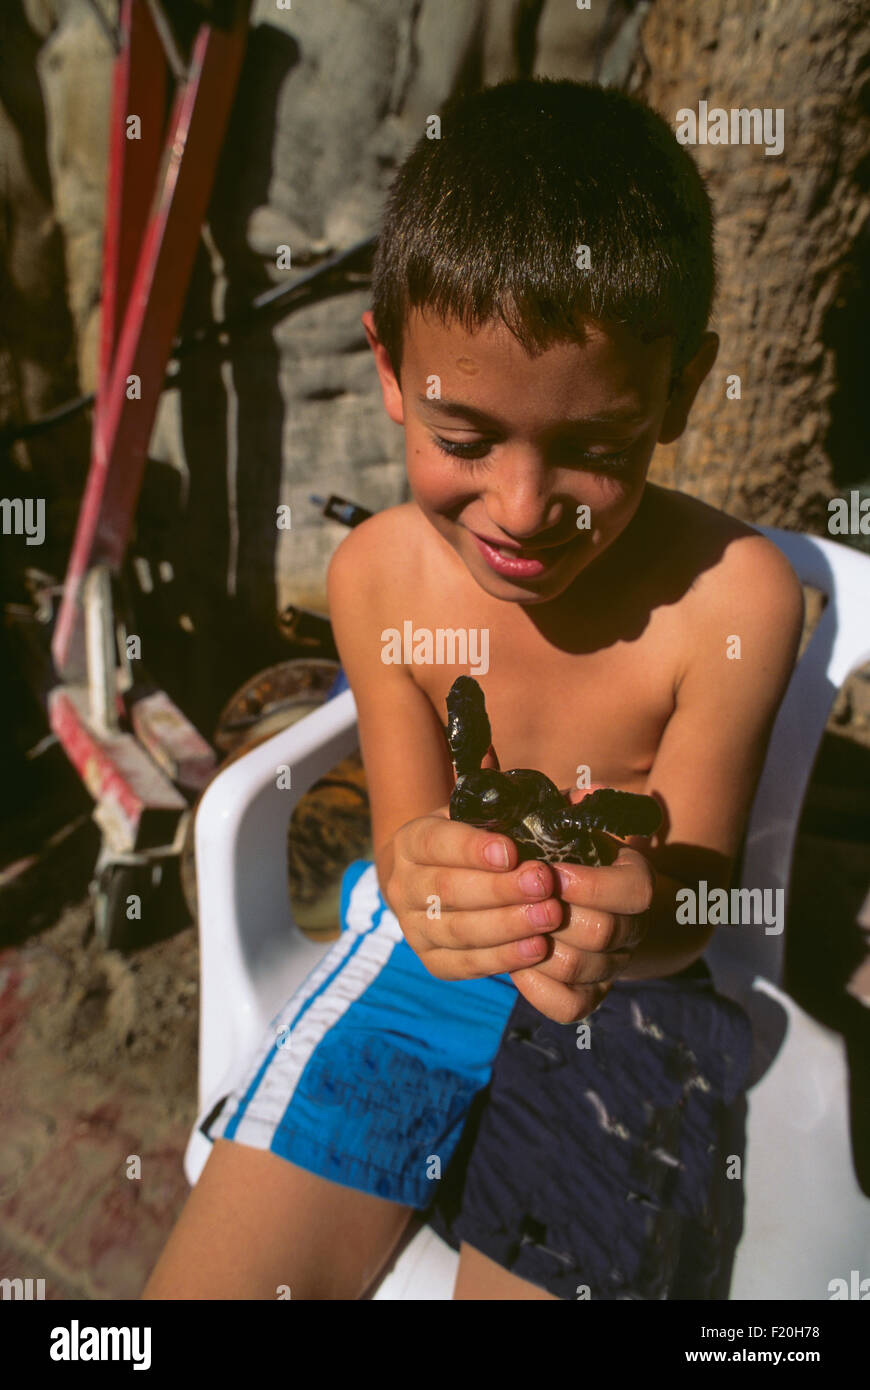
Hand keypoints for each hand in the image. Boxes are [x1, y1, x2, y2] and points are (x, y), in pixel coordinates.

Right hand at [385, 745, 563, 978]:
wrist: (433, 878)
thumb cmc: (475, 838)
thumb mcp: (487, 812)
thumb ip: (527, 802)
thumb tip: (583, 792)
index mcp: (413, 839)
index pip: (436, 842)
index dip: (471, 849)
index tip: (511, 852)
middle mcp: (403, 884)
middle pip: (448, 890)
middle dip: (500, 889)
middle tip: (544, 884)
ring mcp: (414, 926)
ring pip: (458, 930)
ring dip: (507, 926)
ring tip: (550, 918)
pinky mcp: (432, 960)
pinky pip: (465, 964)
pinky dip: (502, 958)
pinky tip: (536, 949)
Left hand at [508, 785, 655, 1024]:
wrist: (570, 902)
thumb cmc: (561, 853)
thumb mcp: (569, 825)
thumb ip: (572, 806)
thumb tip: (587, 791)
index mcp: (634, 881)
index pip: (635, 890)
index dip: (591, 884)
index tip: (549, 871)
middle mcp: (630, 928)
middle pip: (602, 933)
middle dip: (554, 915)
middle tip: (517, 898)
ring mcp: (610, 967)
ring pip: (578, 969)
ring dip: (536, 947)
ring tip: (506, 925)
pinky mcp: (586, 997)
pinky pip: (568, 1006)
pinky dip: (537, 987)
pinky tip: (513, 962)